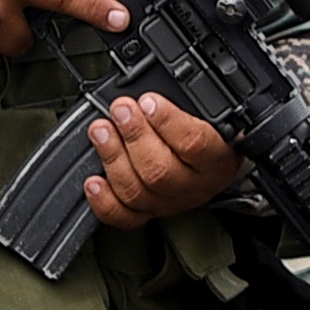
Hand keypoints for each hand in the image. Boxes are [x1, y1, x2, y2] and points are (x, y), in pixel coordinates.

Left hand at [81, 93, 237, 224]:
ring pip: (137, 192)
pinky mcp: (149, 213)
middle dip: (133, 135)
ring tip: (100, 130)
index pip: (194, 143)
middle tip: (120, 110)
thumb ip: (184, 101)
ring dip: (112, 157)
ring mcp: (170, 202)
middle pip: (160, 171)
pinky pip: (125, 217)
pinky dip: (104, 201)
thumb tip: (148, 92)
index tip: (148, 101)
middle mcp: (195, 185)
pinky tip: (93, 181)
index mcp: (217, 157)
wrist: (214, 165)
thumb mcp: (209, 113)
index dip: (166, 121)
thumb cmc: (211, 135)